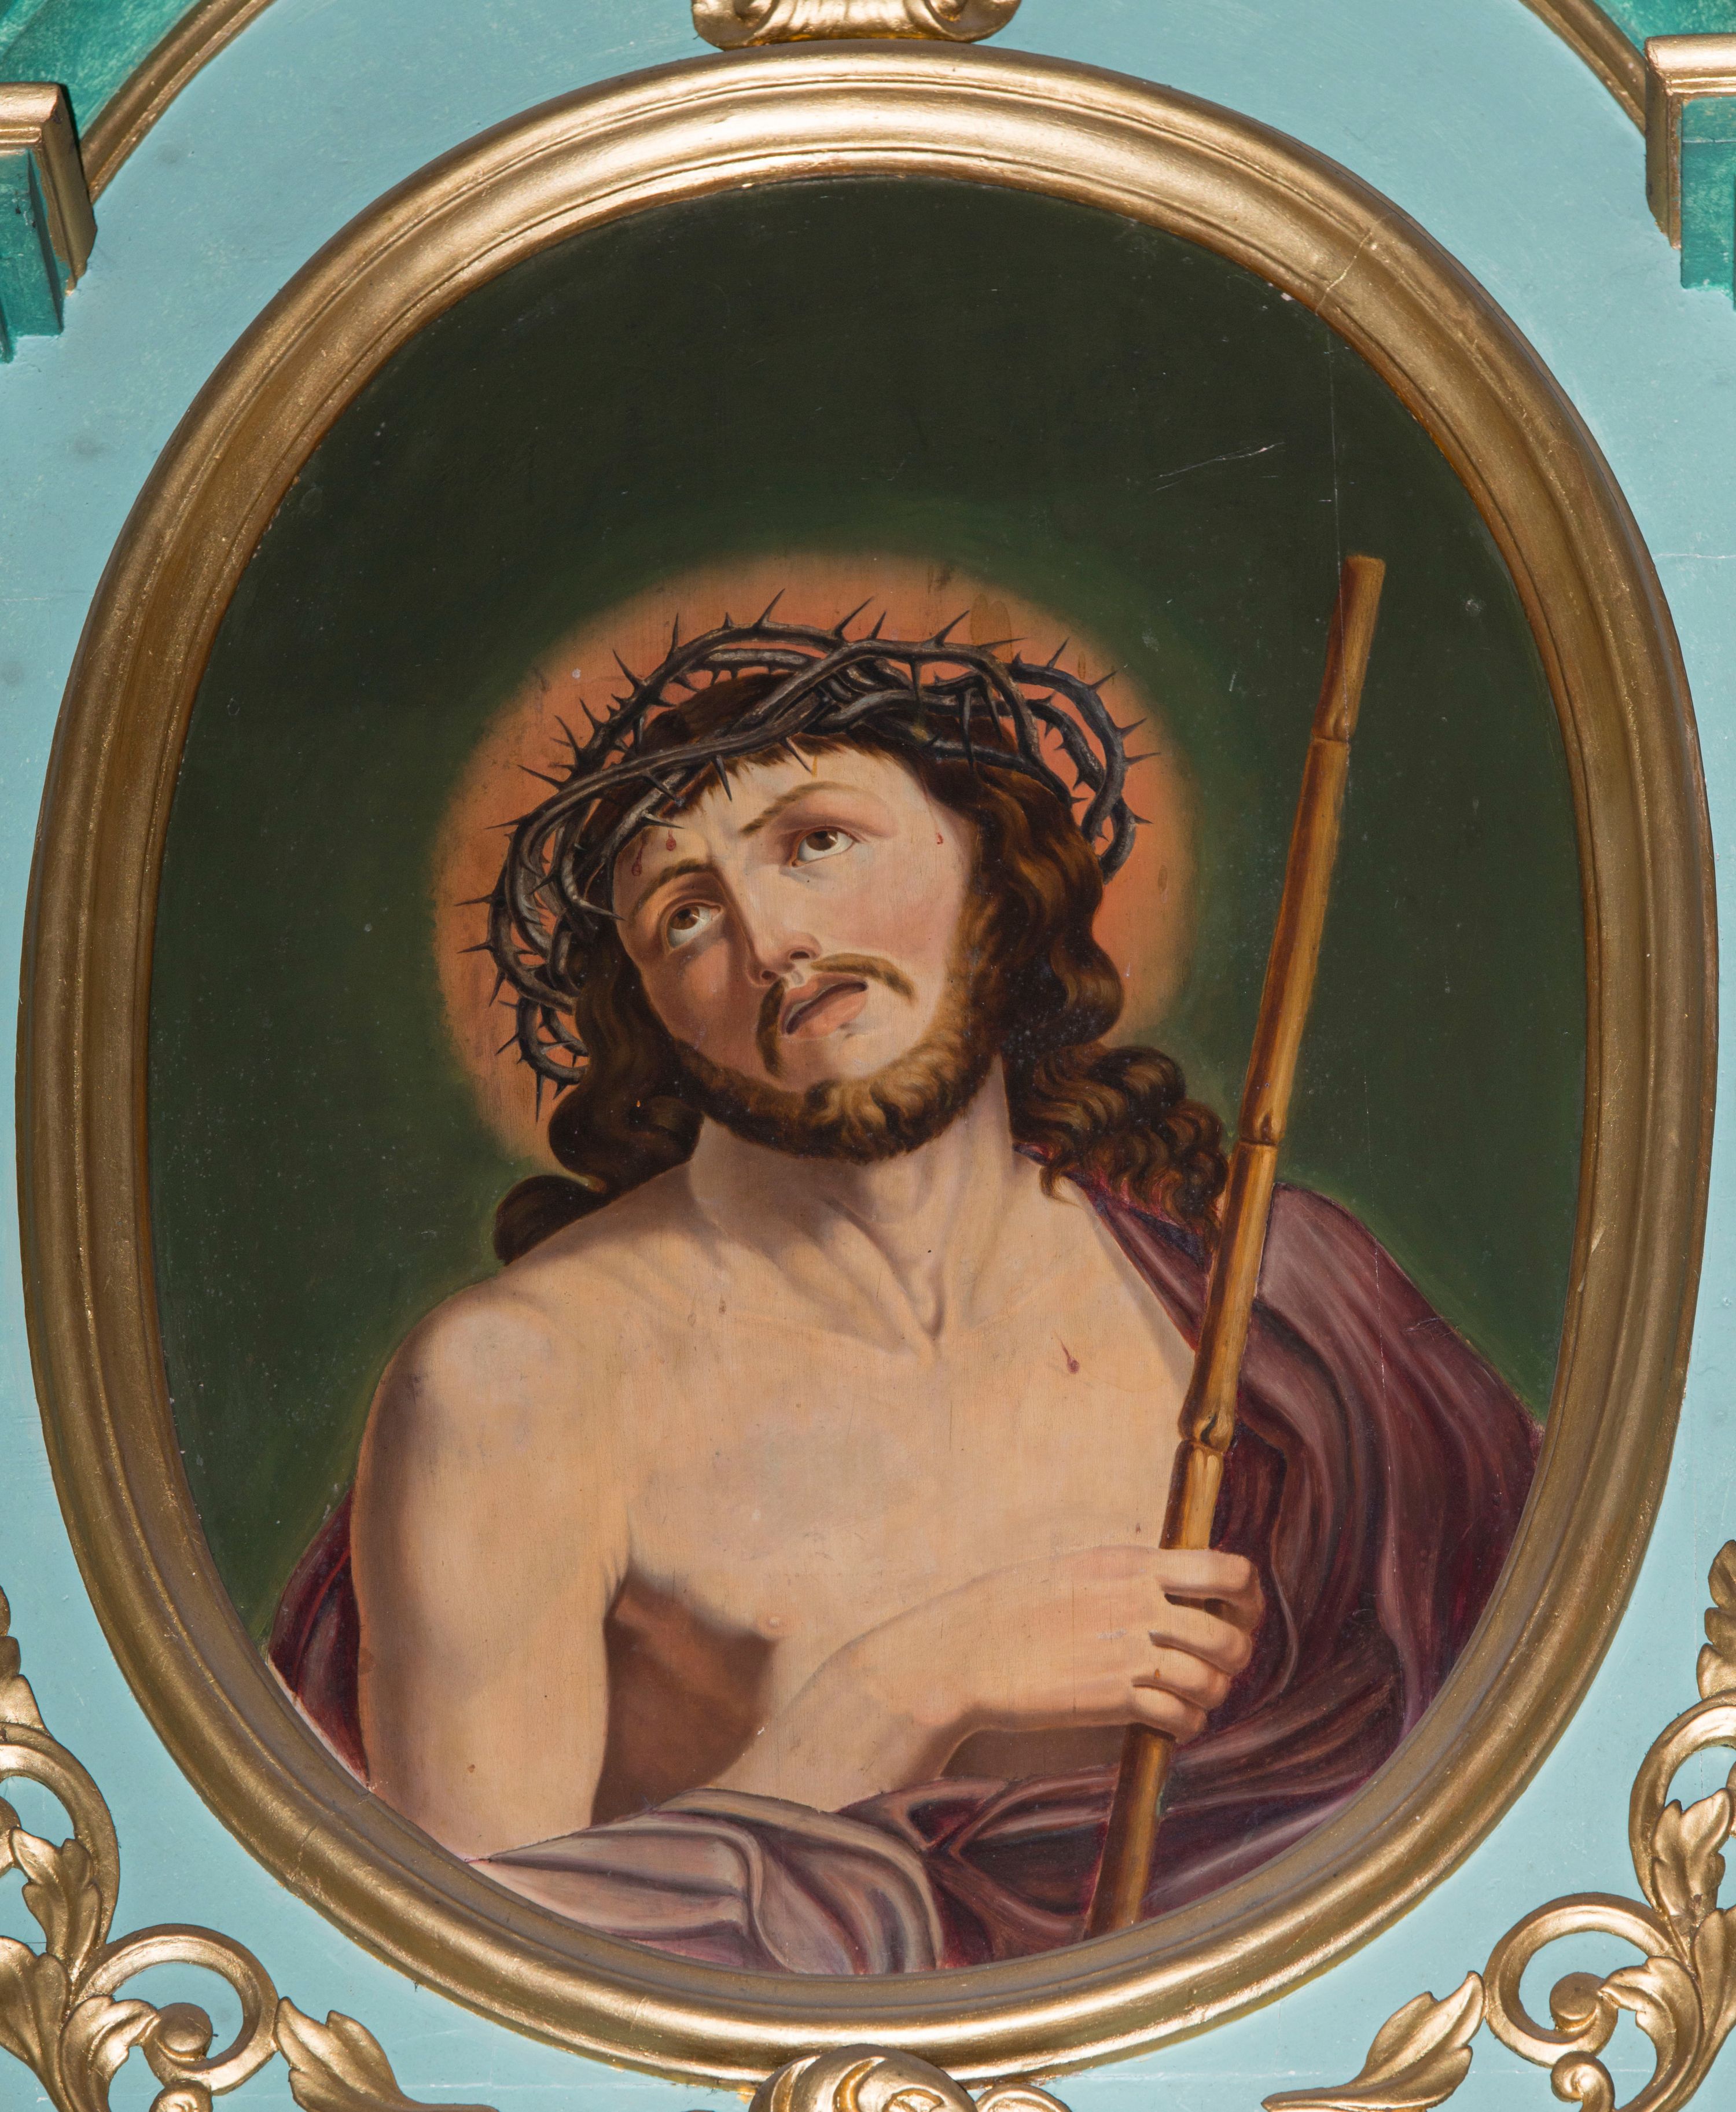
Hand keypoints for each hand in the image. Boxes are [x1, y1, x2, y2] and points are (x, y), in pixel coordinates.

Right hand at [860, 1544, 1262, 1754]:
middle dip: (1235, 1655)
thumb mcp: (1076, 1569)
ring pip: (1210, 1680)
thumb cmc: (1013, 1607)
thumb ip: (1129, 1574)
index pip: (1227, 1570)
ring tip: (1197, 1695)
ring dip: (1213, 1693)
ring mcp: (1125, 1653)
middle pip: (1227, 1634)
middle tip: (1221, 1663)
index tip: (1237, 1611)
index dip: (1246, 1597)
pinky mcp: (1112, 1699)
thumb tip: (1176, 1582)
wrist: (964, 1651)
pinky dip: (1188, 1723)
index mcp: (1129, 1564)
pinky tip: (1174, 1720)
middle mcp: (1136, 1604)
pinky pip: (1180, 1717)